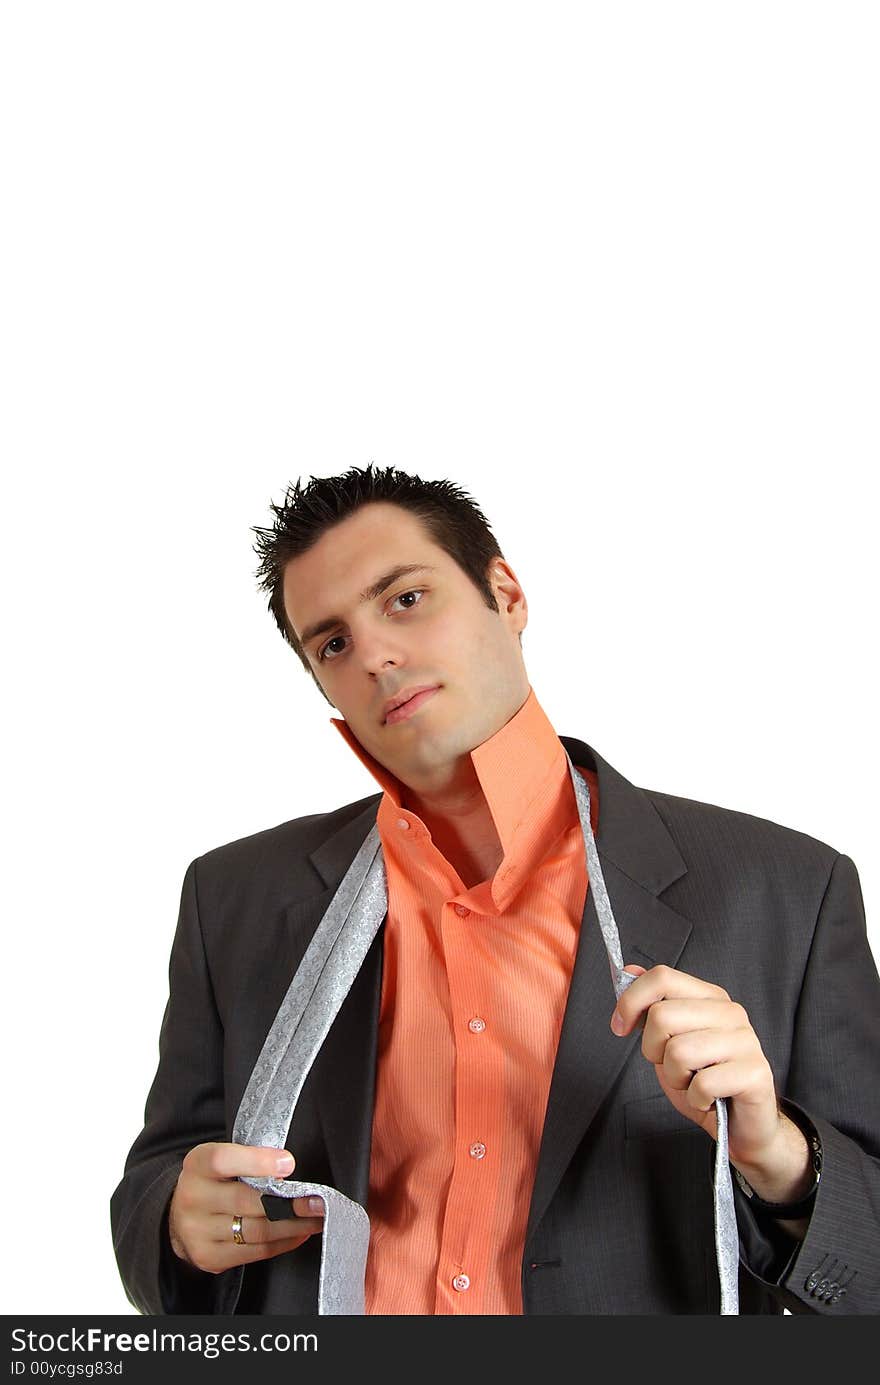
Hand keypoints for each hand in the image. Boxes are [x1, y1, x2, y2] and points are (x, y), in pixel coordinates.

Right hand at [168, 1142, 324, 1274]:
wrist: (179, 1217)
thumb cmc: (214, 1181)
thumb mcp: (222, 1160)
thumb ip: (249, 1159)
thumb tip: (288, 1168)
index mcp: (197, 1165)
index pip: (223, 1160)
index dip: (257, 1161)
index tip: (289, 1164)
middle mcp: (193, 1198)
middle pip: (246, 1201)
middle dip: (288, 1202)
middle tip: (317, 1199)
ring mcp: (198, 1232)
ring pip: (256, 1230)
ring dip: (293, 1225)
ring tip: (316, 1218)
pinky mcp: (209, 1257)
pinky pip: (255, 1252)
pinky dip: (283, 1243)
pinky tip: (298, 1233)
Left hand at [610, 964, 810, 1199]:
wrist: (741, 1125)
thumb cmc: (705, 1081)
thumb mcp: (668, 1042)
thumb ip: (652, 1007)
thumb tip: (628, 972)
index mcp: (710, 998)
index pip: (662, 977)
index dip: (631, 1001)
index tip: (620, 1027)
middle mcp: (730, 1012)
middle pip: (662, 1016)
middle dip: (653, 1050)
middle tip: (672, 1067)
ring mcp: (746, 1041)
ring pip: (679, 1051)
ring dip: (676, 1078)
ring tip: (693, 1083)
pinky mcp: (755, 1073)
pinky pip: (702, 1084)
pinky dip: (696, 1099)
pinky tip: (709, 1099)